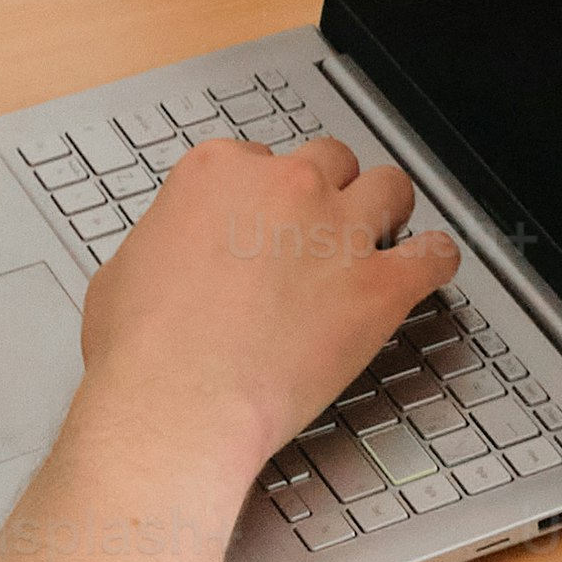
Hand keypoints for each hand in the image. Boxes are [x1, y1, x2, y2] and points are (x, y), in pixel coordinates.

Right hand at [76, 137, 456, 479]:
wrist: (179, 403)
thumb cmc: (144, 352)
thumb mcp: (124, 271)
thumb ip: (167, 241)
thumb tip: (176, 249)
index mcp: (219, 173)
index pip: (260, 158)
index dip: (266, 192)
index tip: (267, 218)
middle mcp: (286, 188)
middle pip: (329, 161)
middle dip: (329, 191)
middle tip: (324, 227)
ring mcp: (339, 232)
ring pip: (389, 188)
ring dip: (388, 209)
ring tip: (386, 233)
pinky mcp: (379, 285)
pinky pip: (434, 254)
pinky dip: (436, 259)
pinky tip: (431, 266)